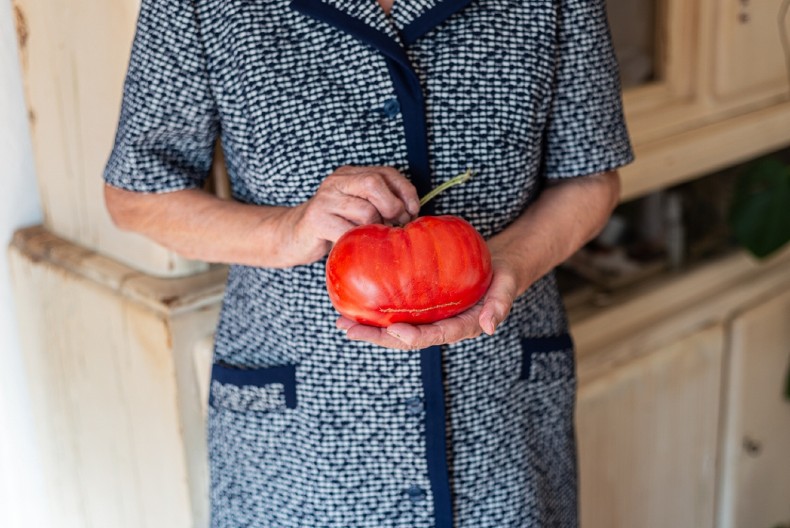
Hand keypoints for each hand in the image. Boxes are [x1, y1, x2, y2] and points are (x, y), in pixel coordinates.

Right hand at [278, 166, 419, 265]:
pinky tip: (357, 246)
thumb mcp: (356, 209)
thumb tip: (412, 213)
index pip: (386, 172)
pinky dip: (359, 242)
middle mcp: (336, 182)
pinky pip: (349, 232)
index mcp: (349, 174)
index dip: (405, 190)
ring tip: (374, 238)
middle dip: (393, 207)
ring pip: (366, 211)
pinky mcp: (316, 220)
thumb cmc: (332, 226)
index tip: (414, 210)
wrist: (292, 237)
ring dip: (377, 229)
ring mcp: (325, 200)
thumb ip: (378, 203)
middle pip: (375, 184)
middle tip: (397, 225)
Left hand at [336, 254, 520, 349]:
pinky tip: (355, 303)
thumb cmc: (503, 275)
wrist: (499, 266)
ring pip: (396, 328)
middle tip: (349, 329)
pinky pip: (397, 310)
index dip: (414, 337)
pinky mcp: (421, 304)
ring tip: (342, 322)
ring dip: (369, 327)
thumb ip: (500, 305)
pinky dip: (376, 310)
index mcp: (461, 327)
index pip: (434, 336)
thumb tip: (489, 326)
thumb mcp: (506, 286)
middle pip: (405, 338)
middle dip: (377, 337)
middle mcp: (441, 326)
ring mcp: (429, 317)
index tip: (394, 330)